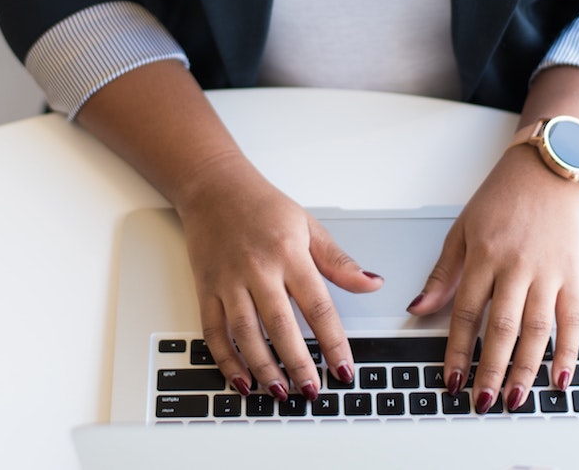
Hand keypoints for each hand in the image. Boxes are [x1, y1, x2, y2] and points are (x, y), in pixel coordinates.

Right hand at [176, 157, 382, 401]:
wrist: (214, 187)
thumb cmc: (263, 207)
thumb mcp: (309, 227)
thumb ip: (339, 262)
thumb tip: (372, 283)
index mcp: (289, 254)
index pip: (317, 305)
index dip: (333, 341)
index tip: (344, 368)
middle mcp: (257, 269)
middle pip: (280, 325)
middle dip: (298, 363)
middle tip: (312, 390)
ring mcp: (228, 280)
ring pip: (245, 333)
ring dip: (263, 367)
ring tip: (280, 392)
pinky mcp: (205, 288)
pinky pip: (213, 330)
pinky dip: (226, 359)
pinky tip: (241, 379)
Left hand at [406, 144, 578, 412]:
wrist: (546, 171)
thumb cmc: (501, 198)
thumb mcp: (461, 230)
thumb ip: (442, 274)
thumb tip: (419, 309)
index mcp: (484, 255)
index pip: (467, 312)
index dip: (458, 350)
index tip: (452, 378)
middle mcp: (517, 265)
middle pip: (503, 327)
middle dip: (492, 370)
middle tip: (483, 401)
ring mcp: (549, 272)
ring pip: (537, 329)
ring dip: (527, 369)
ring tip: (517, 399)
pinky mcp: (573, 274)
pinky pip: (573, 319)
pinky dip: (569, 351)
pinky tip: (561, 378)